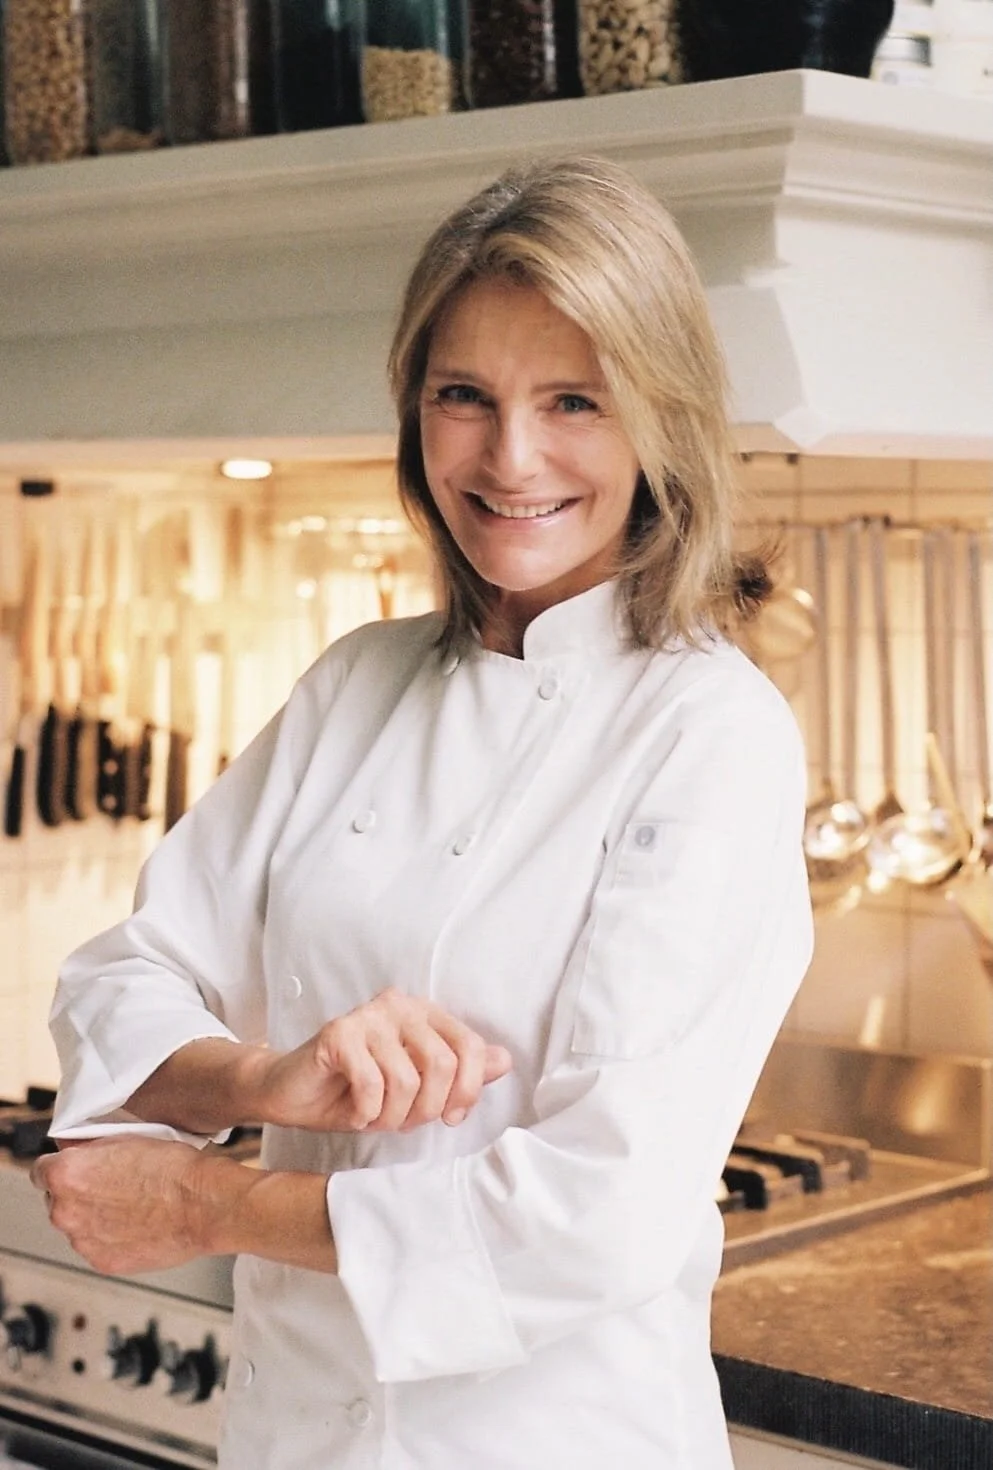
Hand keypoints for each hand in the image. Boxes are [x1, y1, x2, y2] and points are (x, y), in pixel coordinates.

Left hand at [31, 1137, 213, 1274]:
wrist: (202, 1204)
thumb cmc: (172, 1168)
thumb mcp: (125, 1138)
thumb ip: (89, 1149)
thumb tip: (76, 1152)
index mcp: (66, 1174)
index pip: (41, 1170)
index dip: (61, 1167)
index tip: (76, 1169)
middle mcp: (66, 1210)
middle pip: (58, 1200)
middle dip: (79, 1193)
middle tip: (113, 1185)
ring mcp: (83, 1240)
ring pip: (78, 1225)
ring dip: (95, 1217)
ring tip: (131, 1205)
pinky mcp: (102, 1261)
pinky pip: (97, 1246)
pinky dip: (111, 1237)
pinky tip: (137, 1223)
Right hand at [254, 987, 512, 1133]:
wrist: (293, 1094)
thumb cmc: (356, 1091)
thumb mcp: (416, 1089)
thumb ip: (459, 1072)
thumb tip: (504, 1060)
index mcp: (425, 1014)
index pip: (470, 1046)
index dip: (468, 1090)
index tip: (450, 1118)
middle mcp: (399, 1005)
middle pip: (442, 1065)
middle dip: (426, 1109)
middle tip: (403, 1122)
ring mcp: (367, 1016)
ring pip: (406, 1080)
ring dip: (392, 1116)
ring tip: (375, 1118)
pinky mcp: (338, 1033)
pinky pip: (372, 1083)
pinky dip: (367, 1112)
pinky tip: (355, 1113)